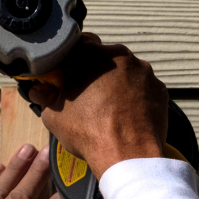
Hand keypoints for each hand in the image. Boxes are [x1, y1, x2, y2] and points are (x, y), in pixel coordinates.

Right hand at [25, 34, 168, 178]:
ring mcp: (144, 71)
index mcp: (90, 53)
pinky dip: (138, 98)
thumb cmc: (88, 132)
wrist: (127, 155)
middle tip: (92, 96)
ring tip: (112, 109)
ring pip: (128, 73)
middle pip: (106, 58)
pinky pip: (145, 89)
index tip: (73, 75)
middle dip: (99, 73)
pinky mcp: (160, 88)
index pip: (80, 44)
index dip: (75, 60)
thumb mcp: (54, 115)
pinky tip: (129, 116)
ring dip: (120, 85)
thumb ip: (44, 97)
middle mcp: (120, 55)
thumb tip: (38, 90)